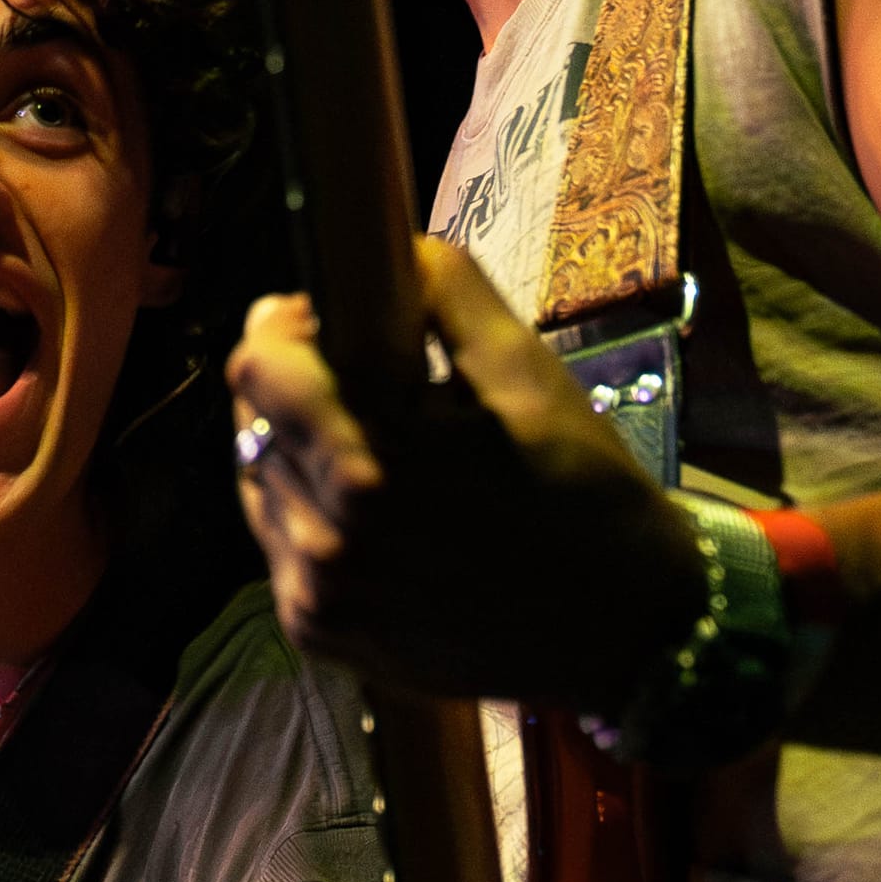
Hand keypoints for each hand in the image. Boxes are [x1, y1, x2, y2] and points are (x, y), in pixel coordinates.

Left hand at [228, 235, 704, 704]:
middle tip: (378, 395)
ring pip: (263, 481)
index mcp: (373, 465)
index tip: (326, 321)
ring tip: (386, 460)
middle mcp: (327, 539)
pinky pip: (279, 545)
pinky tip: (381, 518)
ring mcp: (316, 595)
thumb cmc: (581, 491)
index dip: (287, 327)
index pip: (258, 366)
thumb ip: (445, 290)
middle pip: (256, 420)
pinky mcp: (315, 634)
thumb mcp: (528, 371)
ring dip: (305, 454)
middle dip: (304, 391)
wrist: (623, 630)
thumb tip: (380, 247)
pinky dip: (314, 517)